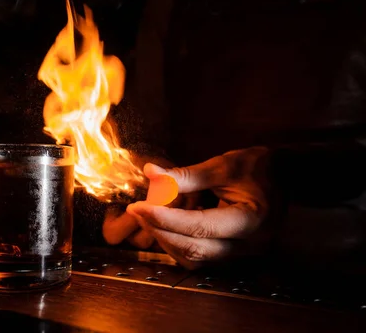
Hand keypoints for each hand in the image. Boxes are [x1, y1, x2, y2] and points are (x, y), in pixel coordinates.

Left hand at [127, 147, 273, 268]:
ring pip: (194, 258)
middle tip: (138, 211)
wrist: (287, 177)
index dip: (166, 218)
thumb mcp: (223, 165)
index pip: (200, 226)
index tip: (139, 206)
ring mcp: (241, 254)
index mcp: (251, 221)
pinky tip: (165, 225)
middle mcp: (248, 245)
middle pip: (195, 248)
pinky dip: (177, 243)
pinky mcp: (232, 254)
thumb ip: (187, 175)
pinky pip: (199, 256)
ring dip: (167, 239)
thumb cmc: (258, 168)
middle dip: (161, 230)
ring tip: (148, 216)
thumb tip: (151, 173)